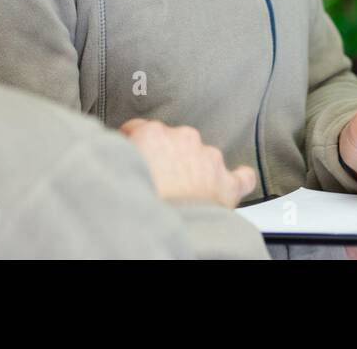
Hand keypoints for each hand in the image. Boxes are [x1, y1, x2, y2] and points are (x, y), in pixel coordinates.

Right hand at [120, 118, 256, 207]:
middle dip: (165, 157)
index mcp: (151, 133)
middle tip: (156, 179)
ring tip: (184, 192)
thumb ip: (120, 155)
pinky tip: (234, 184)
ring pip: (202, 157)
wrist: (168, 228)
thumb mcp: (115, 170)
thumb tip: (115, 155)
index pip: (138, 129)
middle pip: (172, 141)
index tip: (134, 156)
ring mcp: (209, 158)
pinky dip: (237, 180)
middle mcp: (183, 138)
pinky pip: (241, 177)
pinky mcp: (228, 183)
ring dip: (194, 169)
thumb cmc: (139, 204)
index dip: (134, 144)